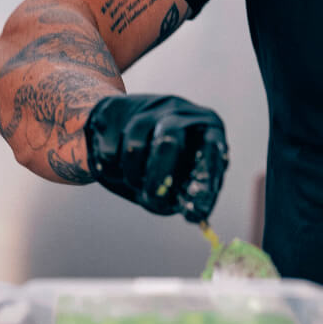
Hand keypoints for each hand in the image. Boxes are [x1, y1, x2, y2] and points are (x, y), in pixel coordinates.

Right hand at [84, 94, 227, 222]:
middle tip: (152, 199)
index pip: (212, 146)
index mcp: (206, 126)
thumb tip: (195, 215)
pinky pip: (110, 147)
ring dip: (132, 174)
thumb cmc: (166, 157)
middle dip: (158, 175)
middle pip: (169, 138)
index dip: (207, 175)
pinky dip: (111, 168)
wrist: (122, 124)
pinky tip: (117, 169)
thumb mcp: (185, 172)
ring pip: (135, 144)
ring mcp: (147, 108)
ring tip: (135, 183)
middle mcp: (180, 112)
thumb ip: (190, 193)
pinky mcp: (114, 110)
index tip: (199, 205)